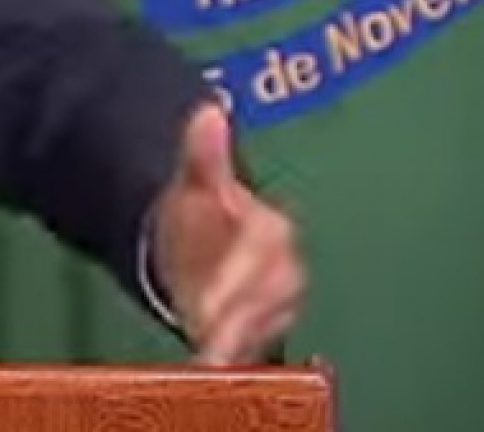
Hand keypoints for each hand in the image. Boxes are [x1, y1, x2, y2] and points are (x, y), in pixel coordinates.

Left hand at [150, 101, 303, 364]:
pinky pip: (255, 351)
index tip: (204, 303)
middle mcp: (284, 272)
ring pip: (262, 329)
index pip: (263, 253)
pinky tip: (209, 373)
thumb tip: (208, 110)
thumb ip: (204, 153)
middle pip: (266, 301)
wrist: (203, 246)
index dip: (234, 280)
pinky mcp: (264, 333)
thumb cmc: (205, 215)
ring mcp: (277, 306)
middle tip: (201, 339)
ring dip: (235, 346)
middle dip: (235, 321)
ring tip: (203, 364)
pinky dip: (235, 363)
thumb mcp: (199, 181)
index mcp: (273, 231)